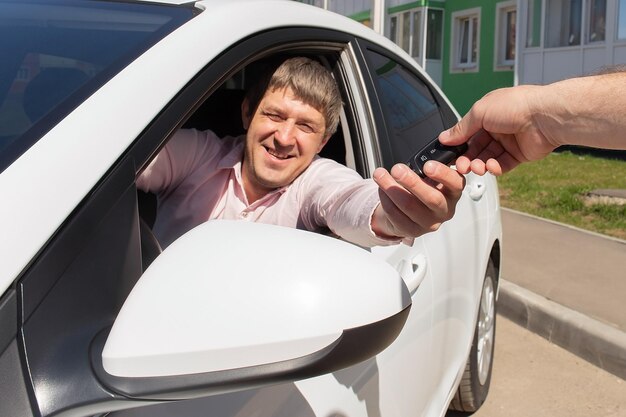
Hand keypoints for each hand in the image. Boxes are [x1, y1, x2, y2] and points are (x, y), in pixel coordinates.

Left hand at [371, 161, 464, 242]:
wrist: (411, 212)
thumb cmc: (423, 189)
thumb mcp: (431, 177)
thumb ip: (428, 169)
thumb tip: (414, 160)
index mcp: (453, 192)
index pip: (455, 183)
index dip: (443, 174)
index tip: (428, 165)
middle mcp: (444, 209)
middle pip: (431, 198)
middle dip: (412, 182)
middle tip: (397, 170)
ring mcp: (429, 223)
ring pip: (409, 206)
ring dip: (391, 188)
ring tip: (380, 175)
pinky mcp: (412, 230)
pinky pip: (396, 214)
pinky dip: (385, 199)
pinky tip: (381, 189)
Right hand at [438, 86, 558, 175]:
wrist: (545, 117)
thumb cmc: (516, 106)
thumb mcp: (479, 112)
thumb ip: (461, 128)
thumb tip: (445, 137)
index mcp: (487, 114)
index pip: (467, 133)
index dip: (458, 144)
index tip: (450, 154)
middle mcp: (498, 127)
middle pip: (476, 148)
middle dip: (467, 158)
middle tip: (462, 166)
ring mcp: (509, 141)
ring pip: (488, 158)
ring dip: (480, 164)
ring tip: (477, 168)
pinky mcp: (519, 154)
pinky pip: (502, 165)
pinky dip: (495, 168)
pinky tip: (492, 167)